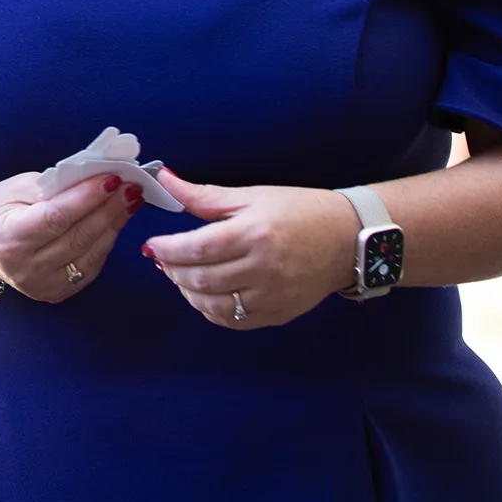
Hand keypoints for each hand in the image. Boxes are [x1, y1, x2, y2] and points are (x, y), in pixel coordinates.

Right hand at [0, 172, 145, 302]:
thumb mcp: (17, 187)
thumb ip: (55, 185)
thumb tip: (97, 176)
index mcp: (10, 238)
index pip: (56, 217)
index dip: (87, 198)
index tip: (112, 178)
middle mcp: (26, 268)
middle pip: (78, 236)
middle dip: (109, 208)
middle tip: (132, 186)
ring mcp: (42, 285)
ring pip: (90, 253)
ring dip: (114, 224)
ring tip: (131, 200)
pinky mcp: (56, 293)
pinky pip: (90, 266)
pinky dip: (106, 242)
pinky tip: (116, 221)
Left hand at [144, 171, 357, 329]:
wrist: (348, 239)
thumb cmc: (299, 211)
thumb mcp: (252, 196)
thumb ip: (203, 196)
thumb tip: (163, 179)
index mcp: (254, 234)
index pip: (198, 248)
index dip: (168, 249)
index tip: (153, 246)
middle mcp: (263, 268)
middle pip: (202, 279)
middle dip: (173, 271)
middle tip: (163, 260)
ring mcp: (272, 296)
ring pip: (214, 306)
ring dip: (188, 293)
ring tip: (180, 276)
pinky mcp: (279, 314)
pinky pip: (234, 322)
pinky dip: (211, 311)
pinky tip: (204, 295)